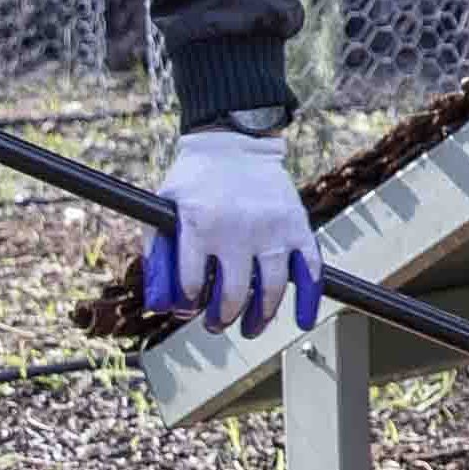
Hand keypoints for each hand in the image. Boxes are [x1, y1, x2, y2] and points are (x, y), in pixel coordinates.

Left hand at [161, 127, 318, 337]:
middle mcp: (237, 230)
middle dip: (221, 318)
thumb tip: (161, 299)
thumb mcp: (164, 207)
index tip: (188, 308)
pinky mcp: (297, 225)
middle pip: (233, 295)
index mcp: (200, 226)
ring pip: (271, 290)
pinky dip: (308, 298)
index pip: (192, 284)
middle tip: (216, 324)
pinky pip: (309, 269)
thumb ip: (158, 251)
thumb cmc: (194, 179)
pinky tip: (301, 318)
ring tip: (250, 328)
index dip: (188, 304)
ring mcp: (272, 229)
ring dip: (259, 318)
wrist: (234, 141)